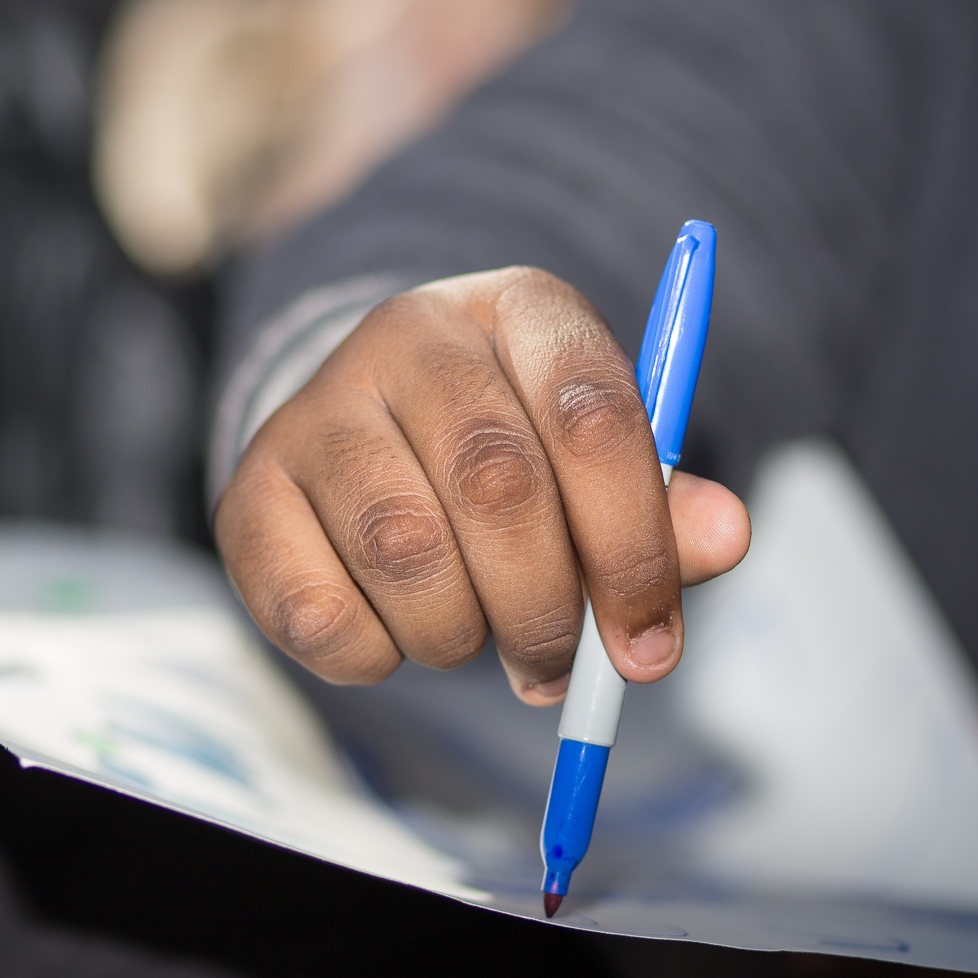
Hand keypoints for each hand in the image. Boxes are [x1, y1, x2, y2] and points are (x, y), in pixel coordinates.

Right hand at [215, 267, 750, 703]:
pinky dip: (377, 657)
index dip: (632, 547)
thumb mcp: (598, 472)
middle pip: (497, 484)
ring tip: (475, 637)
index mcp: (521, 309)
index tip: (650, 649)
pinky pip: (320, 611)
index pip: (592, 416)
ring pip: (405, 549)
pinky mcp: (250, 489)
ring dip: (460, 634)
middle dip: (546, 608)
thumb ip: (661, 511)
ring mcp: (317, 405)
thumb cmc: (513, 461)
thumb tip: (727, 536)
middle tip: (557, 668)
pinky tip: (397, 633)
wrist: (367, 436)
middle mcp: (411, 334)